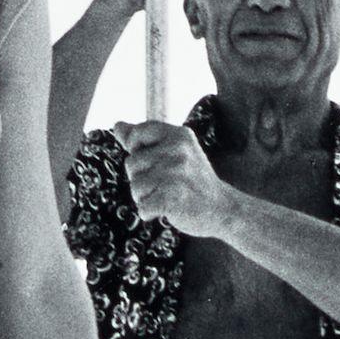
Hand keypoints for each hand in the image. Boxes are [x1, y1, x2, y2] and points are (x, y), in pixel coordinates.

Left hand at [116, 119, 232, 236]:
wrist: (223, 208)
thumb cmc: (194, 180)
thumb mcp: (175, 152)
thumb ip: (145, 139)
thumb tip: (117, 126)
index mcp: (179, 135)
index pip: (137, 133)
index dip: (136, 149)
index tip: (153, 162)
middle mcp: (178, 150)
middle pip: (131, 163)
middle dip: (141, 178)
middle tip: (167, 184)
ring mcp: (176, 173)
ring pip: (135, 186)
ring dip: (145, 197)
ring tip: (167, 196)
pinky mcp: (173, 197)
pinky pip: (142, 206)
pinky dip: (150, 212)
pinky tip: (167, 209)